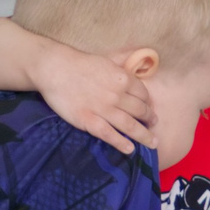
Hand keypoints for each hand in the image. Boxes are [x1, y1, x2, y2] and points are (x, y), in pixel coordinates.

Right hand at [36, 43, 156, 153]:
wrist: (55, 69)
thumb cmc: (80, 63)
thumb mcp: (107, 60)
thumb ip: (123, 66)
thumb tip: (139, 66)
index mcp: (123, 78)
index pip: (143, 94)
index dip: (148, 103)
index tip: (149, 108)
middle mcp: (117, 95)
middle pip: (141, 111)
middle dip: (150, 119)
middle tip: (153, 125)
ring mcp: (103, 109)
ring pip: (129, 126)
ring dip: (143, 136)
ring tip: (152, 143)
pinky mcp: (89, 120)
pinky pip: (109, 135)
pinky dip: (121, 143)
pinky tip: (130, 149)